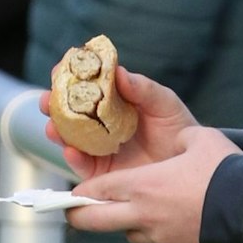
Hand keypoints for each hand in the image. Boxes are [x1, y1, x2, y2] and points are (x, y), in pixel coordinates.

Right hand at [38, 65, 198, 182]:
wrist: (194, 167)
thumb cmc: (179, 129)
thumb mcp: (164, 103)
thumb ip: (143, 88)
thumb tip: (119, 72)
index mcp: (114, 102)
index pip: (86, 86)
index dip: (70, 75)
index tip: (62, 67)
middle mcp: (101, 125)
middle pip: (69, 112)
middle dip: (54, 104)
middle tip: (48, 99)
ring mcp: (99, 149)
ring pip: (69, 139)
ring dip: (57, 131)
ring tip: (54, 127)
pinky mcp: (102, 174)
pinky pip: (82, 167)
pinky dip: (73, 158)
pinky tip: (71, 151)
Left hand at [64, 125, 240, 242]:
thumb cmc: (227, 171)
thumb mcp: (200, 140)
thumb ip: (180, 139)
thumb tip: (179, 138)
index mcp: (143, 186)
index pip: (96, 190)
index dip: (81, 190)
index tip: (72, 192)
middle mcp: (145, 215)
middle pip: (95, 222)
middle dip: (80, 216)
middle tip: (74, 212)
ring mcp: (162, 237)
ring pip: (131, 233)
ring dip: (129, 222)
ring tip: (141, 208)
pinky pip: (161, 240)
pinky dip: (161, 231)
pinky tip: (179, 218)